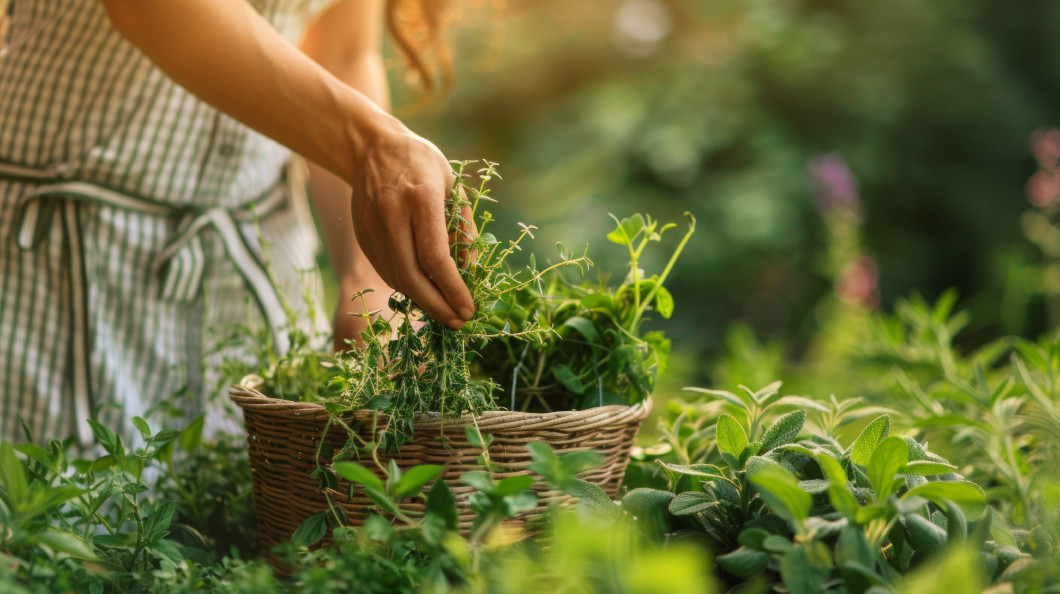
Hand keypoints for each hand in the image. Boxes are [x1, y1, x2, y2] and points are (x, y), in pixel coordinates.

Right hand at [348, 128, 473, 329]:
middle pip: (413, 276)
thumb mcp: (452, 185)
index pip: (436, 258)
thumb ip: (463, 227)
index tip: (469, 308)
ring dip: (423, 302)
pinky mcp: (363, 237)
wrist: (370, 148)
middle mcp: (391, 215)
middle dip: (438, 306)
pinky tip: (425, 293)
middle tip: (458, 322)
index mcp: (420, 198)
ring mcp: (372, 228)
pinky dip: (408, 287)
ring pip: (397, 278)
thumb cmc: (420, 162)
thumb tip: (471, 271)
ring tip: (446, 313)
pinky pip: (387, 271)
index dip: (453, 289)